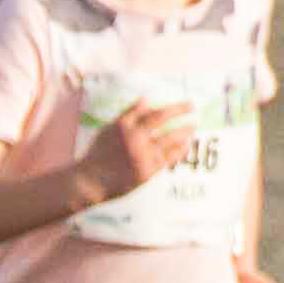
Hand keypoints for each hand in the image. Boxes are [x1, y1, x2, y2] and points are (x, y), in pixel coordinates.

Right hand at [74, 98, 195, 204]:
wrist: (89, 182)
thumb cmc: (99, 154)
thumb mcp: (109, 130)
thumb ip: (128, 115)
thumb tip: (147, 100)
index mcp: (124, 126)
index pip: (153, 112)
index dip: (172, 107)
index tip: (184, 103)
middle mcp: (134, 139)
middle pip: (162, 120)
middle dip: (181, 111)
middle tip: (192, 106)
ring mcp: (141, 156)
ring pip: (169, 139)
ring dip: (184, 131)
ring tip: (194, 126)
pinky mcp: (146, 172)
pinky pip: (168, 158)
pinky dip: (179, 150)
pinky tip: (186, 145)